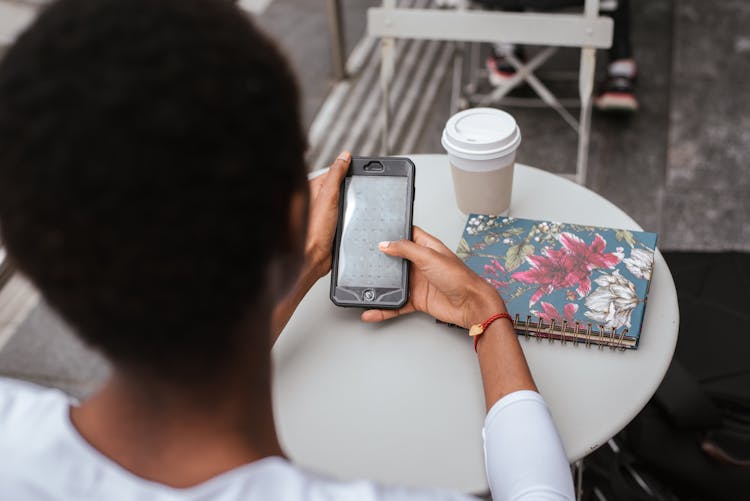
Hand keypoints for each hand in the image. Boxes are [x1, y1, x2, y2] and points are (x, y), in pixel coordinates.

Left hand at [304, 151, 349, 279]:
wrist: (314, 259)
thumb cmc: (313, 231)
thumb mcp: (327, 197)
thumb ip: (335, 175)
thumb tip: (343, 157)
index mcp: (313, 188)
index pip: (335, 172)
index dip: (348, 172)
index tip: (361, 172)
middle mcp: (318, 200)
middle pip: (342, 187)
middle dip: (352, 191)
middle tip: (356, 197)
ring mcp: (326, 213)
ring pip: (347, 203)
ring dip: (353, 207)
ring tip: (353, 212)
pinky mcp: (333, 226)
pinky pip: (347, 217)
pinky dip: (352, 219)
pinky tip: (353, 222)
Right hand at [361, 226, 506, 328]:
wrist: (470, 305)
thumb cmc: (459, 278)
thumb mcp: (429, 256)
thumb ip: (405, 249)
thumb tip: (385, 244)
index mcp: (426, 247)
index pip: (407, 235)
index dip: (394, 232)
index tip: (377, 231)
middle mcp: (421, 264)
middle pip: (396, 259)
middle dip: (381, 260)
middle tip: (363, 258)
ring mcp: (418, 282)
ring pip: (393, 283)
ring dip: (380, 286)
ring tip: (363, 286)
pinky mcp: (417, 300)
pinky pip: (396, 304)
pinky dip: (384, 308)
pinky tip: (372, 310)